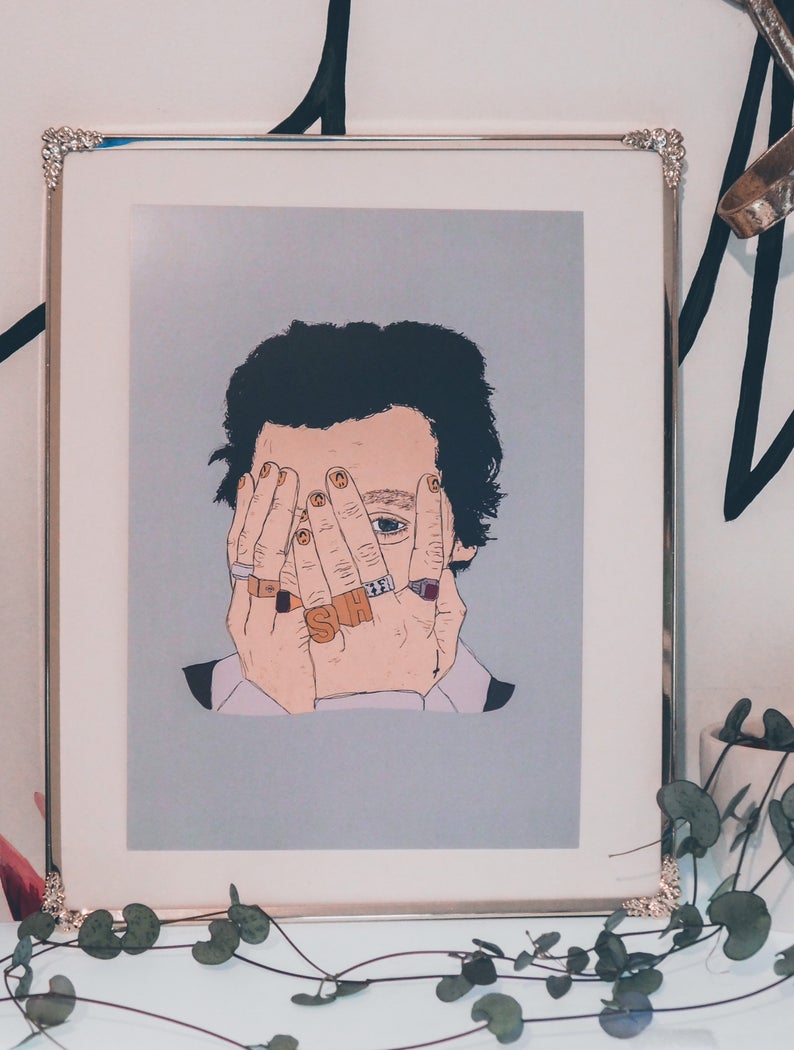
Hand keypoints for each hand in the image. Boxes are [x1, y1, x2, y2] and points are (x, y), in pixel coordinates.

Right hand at [225, 463, 314, 712]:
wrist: (307, 732)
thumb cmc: (303, 678)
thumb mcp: (285, 634)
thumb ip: (286, 595)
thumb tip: (299, 543)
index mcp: (245, 611)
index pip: (240, 550)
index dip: (248, 511)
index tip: (257, 475)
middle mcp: (247, 619)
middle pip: (251, 551)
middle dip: (266, 507)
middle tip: (280, 470)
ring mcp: (263, 634)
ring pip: (266, 567)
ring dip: (281, 523)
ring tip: (299, 488)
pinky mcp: (288, 649)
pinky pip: (287, 596)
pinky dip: (294, 564)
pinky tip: (303, 536)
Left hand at [292, 468, 465, 700]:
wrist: (374, 723)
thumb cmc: (409, 678)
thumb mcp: (441, 648)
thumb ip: (448, 608)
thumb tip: (450, 570)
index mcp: (421, 615)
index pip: (430, 558)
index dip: (431, 519)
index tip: (428, 482)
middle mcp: (388, 619)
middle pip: (371, 556)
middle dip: (354, 512)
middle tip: (338, 476)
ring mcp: (352, 630)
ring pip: (337, 571)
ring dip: (323, 531)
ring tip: (312, 498)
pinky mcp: (321, 642)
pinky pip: (310, 598)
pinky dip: (303, 566)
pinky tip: (294, 539)